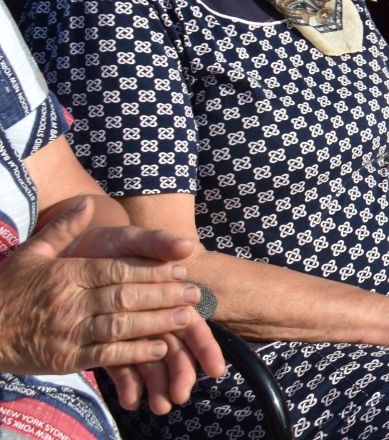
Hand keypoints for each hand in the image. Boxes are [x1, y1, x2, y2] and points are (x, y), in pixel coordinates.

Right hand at [0, 198, 210, 381]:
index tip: (180, 270)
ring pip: (120, 326)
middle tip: (194, 293)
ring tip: (187, 318)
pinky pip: (106, 355)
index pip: (117, 270)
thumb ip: (62, 230)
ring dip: (157, 322)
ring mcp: (67, 332)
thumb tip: (88, 204)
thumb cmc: (4, 290)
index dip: (152, 271)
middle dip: (164, 295)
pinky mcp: (64, 359)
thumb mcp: (30, 254)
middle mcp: (69, 303)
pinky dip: (135, 353)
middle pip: (125, 296)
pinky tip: (160, 348)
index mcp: (65, 275)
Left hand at [60, 215, 225, 414]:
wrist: (71, 249)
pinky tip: (130, 401)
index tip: (216, 370)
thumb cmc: (106, 242)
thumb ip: (158, 242)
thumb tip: (187, 247)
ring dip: (158, 385)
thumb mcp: (131, 238)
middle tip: (180, 396)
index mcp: (165, 295)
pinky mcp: (104, 341)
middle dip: (181, 374)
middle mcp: (151, 316)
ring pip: (150, 362)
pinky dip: (128, 384)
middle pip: (174, 349)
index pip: (191, 325)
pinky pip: (120, 367)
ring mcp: (129, 330)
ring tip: (159, 407)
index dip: (205, 347)